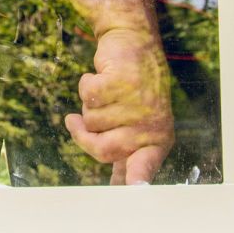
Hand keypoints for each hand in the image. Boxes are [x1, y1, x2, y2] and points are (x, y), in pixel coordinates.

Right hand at [64, 25, 174, 184]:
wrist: (134, 41)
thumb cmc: (135, 89)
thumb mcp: (139, 122)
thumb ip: (129, 154)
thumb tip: (121, 187)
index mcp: (158, 140)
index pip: (144, 168)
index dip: (135, 181)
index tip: (132, 192)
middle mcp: (151, 125)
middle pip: (103, 149)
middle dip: (84, 136)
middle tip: (75, 123)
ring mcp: (136, 103)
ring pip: (92, 121)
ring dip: (90, 105)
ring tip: (106, 91)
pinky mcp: (120, 81)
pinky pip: (88, 96)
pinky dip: (86, 84)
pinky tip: (101, 75)